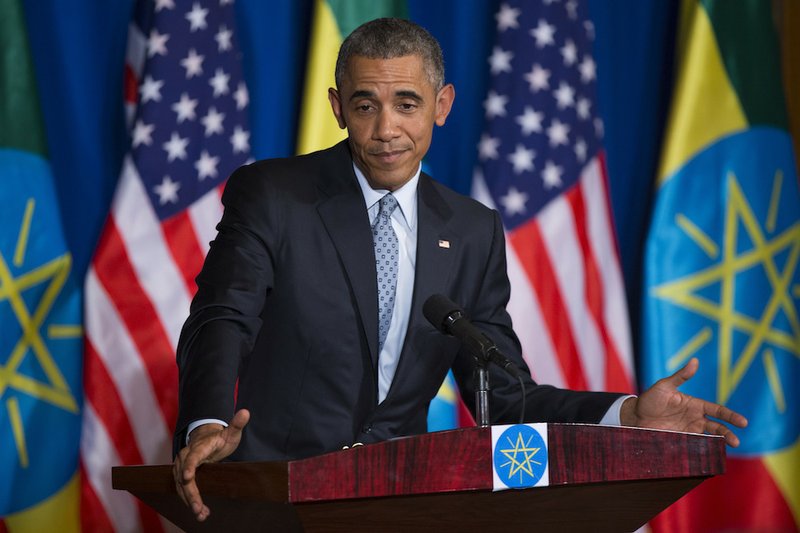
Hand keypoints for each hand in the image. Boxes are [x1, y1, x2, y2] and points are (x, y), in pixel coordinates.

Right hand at [173, 409, 249, 521]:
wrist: (205, 438)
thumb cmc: (220, 437)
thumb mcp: (231, 432)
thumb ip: (237, 424)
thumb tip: (246, 412)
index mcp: (199, 446)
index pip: (193, 456)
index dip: (190, 466)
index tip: (187, 476)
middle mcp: (186, 457)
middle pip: (185, 476)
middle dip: (191, 493)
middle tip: (199, 508)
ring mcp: (181, 467)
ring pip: (182, 486)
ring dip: (190, 501)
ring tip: (201, 514)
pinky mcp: (181, 476)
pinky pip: (183, 490)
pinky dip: (190, 502)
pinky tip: (201, 512)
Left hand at [620, 358, 747, 446]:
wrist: (635, 416)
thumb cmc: (650, 399)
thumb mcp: (665, 386)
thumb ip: (681, 376)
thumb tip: (695, 361)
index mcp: (695, 404)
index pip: (717, 410)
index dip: (730, 416)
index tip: (743, 422)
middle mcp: (695, 418)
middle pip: (716, 427)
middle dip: (728, 433)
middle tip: (736, 442)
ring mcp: (688, 430)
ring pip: (709, 438)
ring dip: (719, 443)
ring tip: (728, 449)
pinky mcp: (680, 441)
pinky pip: (696, 446)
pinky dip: (704, 450)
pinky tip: (711, 455)